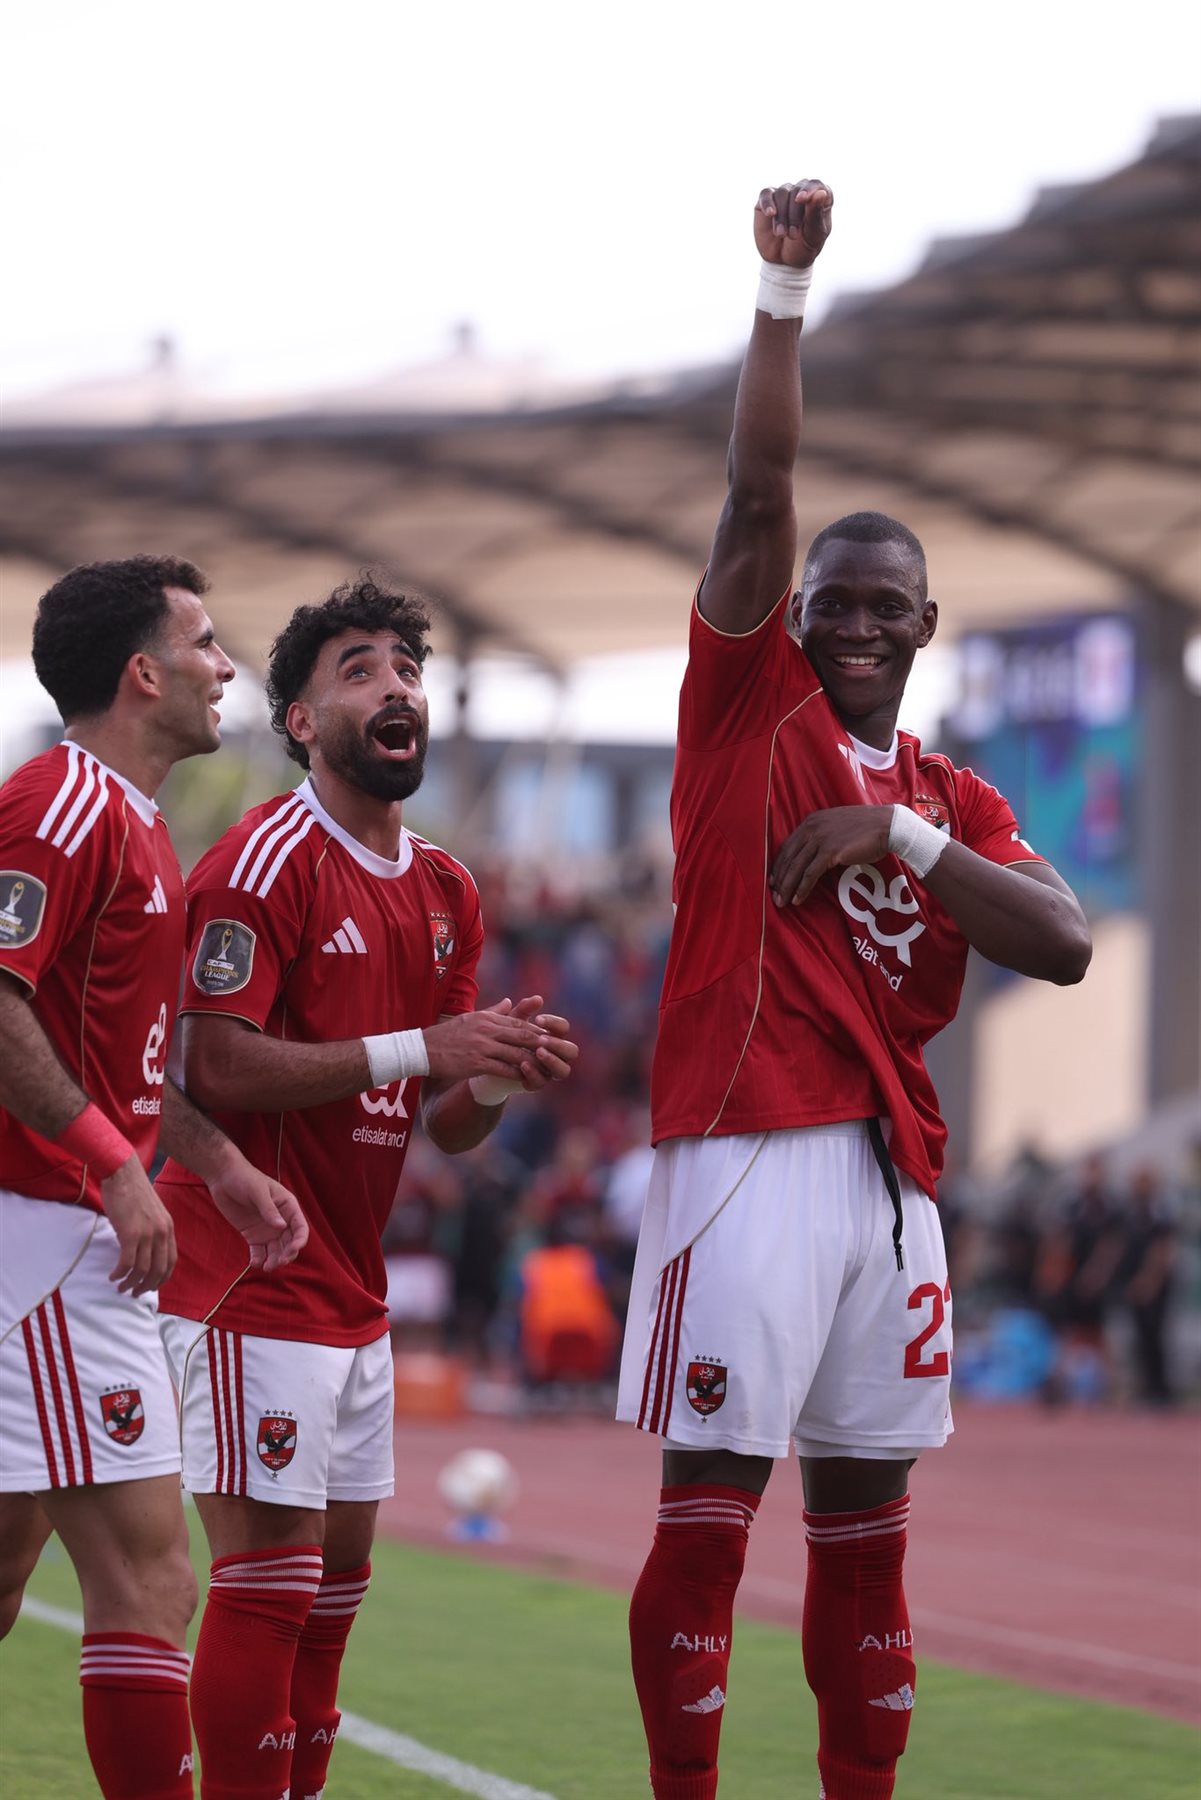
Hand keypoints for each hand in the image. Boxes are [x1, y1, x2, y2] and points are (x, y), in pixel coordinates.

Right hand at [102, 1157, 176, 1294]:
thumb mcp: (151, 1212)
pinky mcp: (131, 1233)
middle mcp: (162, 1232)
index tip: (151, 1286)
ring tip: (121, 1287)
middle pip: (159, 1270)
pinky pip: (127, 1262)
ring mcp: (147, 1234)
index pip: (171, 1261)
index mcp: (168, 1227)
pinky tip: (113, 1276)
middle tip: (134, 1293)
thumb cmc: (132, 1191)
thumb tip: (143, 1250)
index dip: (162, 1278)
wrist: (123, 1173)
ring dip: (131, 1283)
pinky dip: (120, 1273)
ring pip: (142, 1269)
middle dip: (147, 1286)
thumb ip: (151, 1230)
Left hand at [206, 1152, 308, 1272]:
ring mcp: (267, 1229)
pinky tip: (256, 1263)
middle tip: (277, 1262)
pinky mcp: (253, 1235)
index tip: (293, 1249)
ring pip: (276, 1250)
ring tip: (267, 1267)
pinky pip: (259, 1251)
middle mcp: (280, 1220)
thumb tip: (281, 1227)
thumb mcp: (257, 1191)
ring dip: (274, 1260)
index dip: (300, 1239)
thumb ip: (269, 1209)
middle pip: (289, 1242)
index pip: (300, 1226)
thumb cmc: (244, 1178)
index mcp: (287, 1206)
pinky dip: (259, 1259)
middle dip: (286, 1254)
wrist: (223, 1177)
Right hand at [423, 999, 555, 1082]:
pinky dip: (516, 1074)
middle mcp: (486, 1029)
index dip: (536, 1031)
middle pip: (521, 1035)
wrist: (422, 1049)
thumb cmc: (446, 1035)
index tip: (549, 1038)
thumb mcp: (470, 1018)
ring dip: (532, 1061)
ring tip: (545, 1068)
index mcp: (486, 1018)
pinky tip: (525, 1079)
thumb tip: (510, 1002)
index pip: (518, 1022)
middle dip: (540, 1044)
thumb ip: (493, 1011)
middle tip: (555, 1051)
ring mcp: (482, 1046)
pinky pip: (503, 1069)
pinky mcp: (476, 1063)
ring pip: (516, 1053)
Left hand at [507, 995, 578, 1089]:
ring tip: (537, 1052)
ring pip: (563, 1070)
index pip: (564, 1028)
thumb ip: (524, 1010)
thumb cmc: (504, 1036)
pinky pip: (541, 1082)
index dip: (554, 1024)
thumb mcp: (511, 1021)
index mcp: (553, 1036)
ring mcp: (548, 1071)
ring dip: (552, 1060)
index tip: (538, 1019)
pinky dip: (533, 1073)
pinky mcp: (535, 1083)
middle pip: (572, 1051)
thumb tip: (538, 998)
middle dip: (558, 1045)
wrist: (487, 1059)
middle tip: (542, 1040)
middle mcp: (556, 1055)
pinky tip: (522, 1064)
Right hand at [754, 179, 832, 268]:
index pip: (816, 184)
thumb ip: (816, 213)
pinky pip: (766, 194)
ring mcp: (784, 194)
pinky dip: (767, 203)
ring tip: (781, 234)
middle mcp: (801, 191)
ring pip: (781, 194)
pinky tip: (770, 214)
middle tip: (793, 235)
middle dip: (794, 214)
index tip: (802, 199)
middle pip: (796, 191)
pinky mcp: (767, 200)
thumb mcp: (814, 234)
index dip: (809, 190)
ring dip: (781, 216)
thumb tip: (820, 192)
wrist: (784, 261)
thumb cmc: (804, 246)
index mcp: (818, 197)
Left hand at [770, 805, 893, 907]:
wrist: (887, 825)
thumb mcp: (836, 827)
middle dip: (779, 879)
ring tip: (781, 902)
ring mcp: (820, 839)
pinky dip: (802, 888)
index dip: (779, 865)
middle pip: (788, 857)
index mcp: (811, 821)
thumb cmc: (866, 828)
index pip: (787, 846)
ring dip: (787, 887)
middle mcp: (812, 828)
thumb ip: (822, 836)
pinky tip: (798, 899)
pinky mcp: (830, 851)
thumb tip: (813, 856)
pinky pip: (810, 874)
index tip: (774, 879)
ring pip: (796, 867)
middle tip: (774, 896)